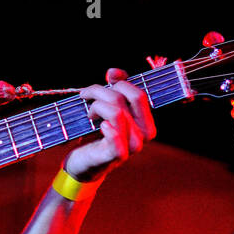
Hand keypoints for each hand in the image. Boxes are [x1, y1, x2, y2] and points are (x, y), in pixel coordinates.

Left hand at [63, 68, 156, 182]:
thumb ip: (116, 87)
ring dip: (96, 106)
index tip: (103, 82)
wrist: (86, 161)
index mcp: (147, 122)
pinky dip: (106, 127)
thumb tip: (114, 72)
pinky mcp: (117, 156)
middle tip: (86, 96)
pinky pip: (116, 137)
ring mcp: (132, 146)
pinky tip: (99, 125)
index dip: (120, 83)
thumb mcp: (109, 107)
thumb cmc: (99, 132)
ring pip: (117, 112)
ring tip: (89, 113)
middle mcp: (144, 135)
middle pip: (126, 99)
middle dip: (101, 92)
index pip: (139, 94)